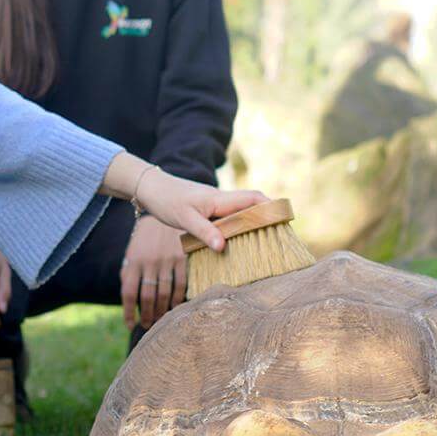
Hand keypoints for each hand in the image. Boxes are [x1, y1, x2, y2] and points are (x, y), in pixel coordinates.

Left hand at [121, 215, 186, 329]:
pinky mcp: (182, 258)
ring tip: (160, 321)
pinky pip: (180, 284)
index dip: (128, 312)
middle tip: (148, 326)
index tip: (130, 325)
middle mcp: (149, 262)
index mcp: (133, 261)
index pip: (128, 292)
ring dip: (162, 311)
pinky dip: (178, 299)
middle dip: (147, 315)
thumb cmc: (146, 238)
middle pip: (147, 297)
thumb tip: (128, 300)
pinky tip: (175, 308)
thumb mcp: (133, 252)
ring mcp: (166, 260)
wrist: (165, 209)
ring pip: (164, 293)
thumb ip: (129, 273)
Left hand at [130, 166, 269, 252]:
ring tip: (265, 239)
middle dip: (267, 214)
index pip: (253, 198)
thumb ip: (204, 232)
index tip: (285, 218)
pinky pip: (230, 217)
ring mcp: (216, 205)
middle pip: (252, 204)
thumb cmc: (166, 201)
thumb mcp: (184, 219)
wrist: (151, 189)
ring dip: (253, 221)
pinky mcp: (209, 210)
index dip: (270, 206)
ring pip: (241, 211)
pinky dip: (238, 226)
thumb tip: (222, 247)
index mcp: (220, 199)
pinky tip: (238, 240)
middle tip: (281, 232)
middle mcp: (222, 200)